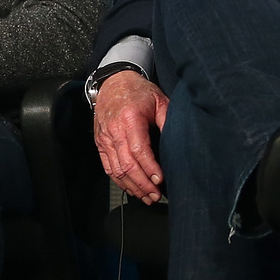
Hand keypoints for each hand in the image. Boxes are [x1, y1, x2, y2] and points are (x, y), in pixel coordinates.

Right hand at [92, 71, 169, 202]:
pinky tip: (131, 188)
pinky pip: (108, 167)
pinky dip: (119, 180)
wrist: (113, 82)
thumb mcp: (159, 100)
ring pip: (116, 170)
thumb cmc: (138, 91)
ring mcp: (104, 138)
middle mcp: (114, 130)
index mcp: (129, 118)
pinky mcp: (100, 143)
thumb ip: (167, 120)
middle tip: (156, 195)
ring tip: (146, 197)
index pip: (139, 150)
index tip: (160, 180)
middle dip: (142, 184)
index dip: (150, 168)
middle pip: (126, 164)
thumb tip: (179, 142)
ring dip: (132, 186)